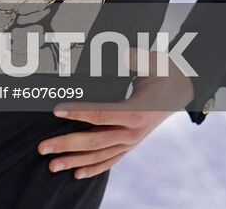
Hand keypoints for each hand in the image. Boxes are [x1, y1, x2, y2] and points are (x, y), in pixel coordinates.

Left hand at [36, 48, 195, 179]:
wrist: (182, 91)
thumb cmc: (164, 73)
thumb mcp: (154, 62)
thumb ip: (138, 58)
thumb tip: (124, 52)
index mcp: (137, 111)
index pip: (102, 114)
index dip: (78, 113)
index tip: (56, 110)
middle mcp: (133, 131)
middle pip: (95, 140)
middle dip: (66, 144)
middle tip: (42, 147)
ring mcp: (131, 141)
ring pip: (99, 155)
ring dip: (74, 161)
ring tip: (52, 166)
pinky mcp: (130, 145)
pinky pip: (110, 161)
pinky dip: (93, 168)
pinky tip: (76, 173)